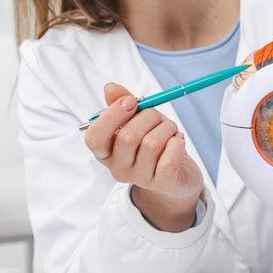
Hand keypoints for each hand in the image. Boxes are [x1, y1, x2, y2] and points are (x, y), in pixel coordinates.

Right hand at [83, 82, 202, 231]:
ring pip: (152, 144)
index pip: (94, 137)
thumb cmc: (152, 140)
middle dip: (148, 117)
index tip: (131, 101)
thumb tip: (110, 88)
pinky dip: (177, 143)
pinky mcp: (163, 184)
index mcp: (105, 151)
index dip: (111, 116)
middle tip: (157, 116)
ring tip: (170, 130)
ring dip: (167, 128)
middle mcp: (118, 167)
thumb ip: (122, 103)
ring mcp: (140, 178)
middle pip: (127, 137)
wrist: (176, 174)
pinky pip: (169, 159)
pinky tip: (177, 141)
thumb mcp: (137, 119)